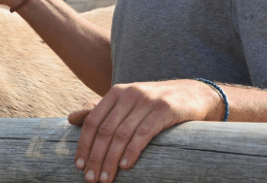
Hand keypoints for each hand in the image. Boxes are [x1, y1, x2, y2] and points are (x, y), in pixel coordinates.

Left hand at [67, 79, 223, 182]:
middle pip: (105, 130)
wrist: (196, 94)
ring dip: (111, 160)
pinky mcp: (165, 110)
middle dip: (95, 157)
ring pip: (121, 134)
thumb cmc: (156, 103)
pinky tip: (125, 166)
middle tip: (90, 179)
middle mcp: (129, 93)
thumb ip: (100, 110)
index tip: (78, 166)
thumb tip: (70, 119)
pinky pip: (144, 133)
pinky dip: (132, 151)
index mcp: (116, 92)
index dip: (84, 144)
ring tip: (106, 178)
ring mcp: (147, 101)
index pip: (92, 121)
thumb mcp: (127, 103)